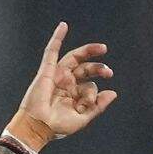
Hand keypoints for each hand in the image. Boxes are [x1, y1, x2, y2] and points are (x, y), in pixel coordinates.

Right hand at [5, 21, 116, 152]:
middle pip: (85, 68)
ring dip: (88, 51)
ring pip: (74, 59)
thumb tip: (113, 92)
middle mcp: (66, 83)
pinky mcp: (47, 71)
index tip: (91, 103)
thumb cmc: (57, 127)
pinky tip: (63, 26)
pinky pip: (51, 51)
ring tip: (103, 49)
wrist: (39, 127)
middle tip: (109, 72)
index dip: (94, 92)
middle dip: (98, 68)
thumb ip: (98, 106)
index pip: (90, 85)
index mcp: (73, 94)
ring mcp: (57, 75)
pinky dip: (57, 38)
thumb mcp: (83, 118)